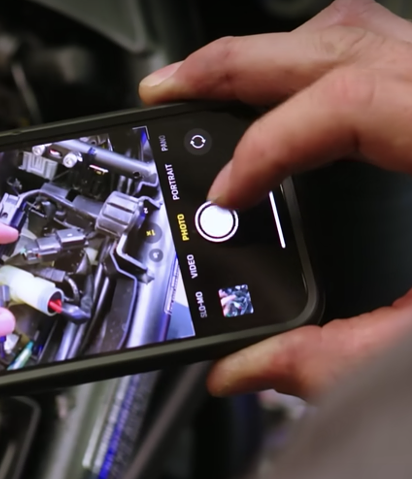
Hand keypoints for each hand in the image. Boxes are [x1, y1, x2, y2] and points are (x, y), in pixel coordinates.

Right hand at [138, 0, 411, 398]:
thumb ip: (337, 359)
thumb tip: (248, 374)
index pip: (339, 106)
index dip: (264, 153)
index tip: (225, 203)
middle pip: (333, 37)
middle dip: (234, 64)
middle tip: (165, 90)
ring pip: (358, 29)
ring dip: (276, 55)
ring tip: (214, 86)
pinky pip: (383, 52)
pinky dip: (320, 66)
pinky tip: (294, 100)